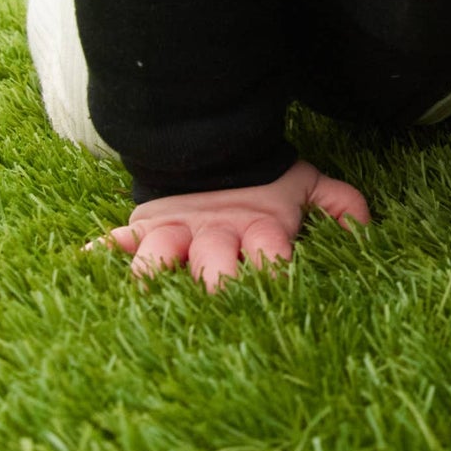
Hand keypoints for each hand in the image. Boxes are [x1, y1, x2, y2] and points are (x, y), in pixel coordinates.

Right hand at [93, 159, 368, 292]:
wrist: (215, 144)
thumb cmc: (265, 181)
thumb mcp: (306, 187)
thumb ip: (339, 204)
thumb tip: (370, 228)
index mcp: (258, 230)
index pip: (270, 255)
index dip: (275, 274)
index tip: (280, 297)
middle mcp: (215, 236)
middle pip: (214, 266)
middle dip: (217, 288)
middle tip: (219, 306)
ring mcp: (176, 232)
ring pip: (159, 258)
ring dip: (153, 279)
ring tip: (144, 299)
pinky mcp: (144, 228)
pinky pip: (115, 241)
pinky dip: (97, 255)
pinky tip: (80, 268)